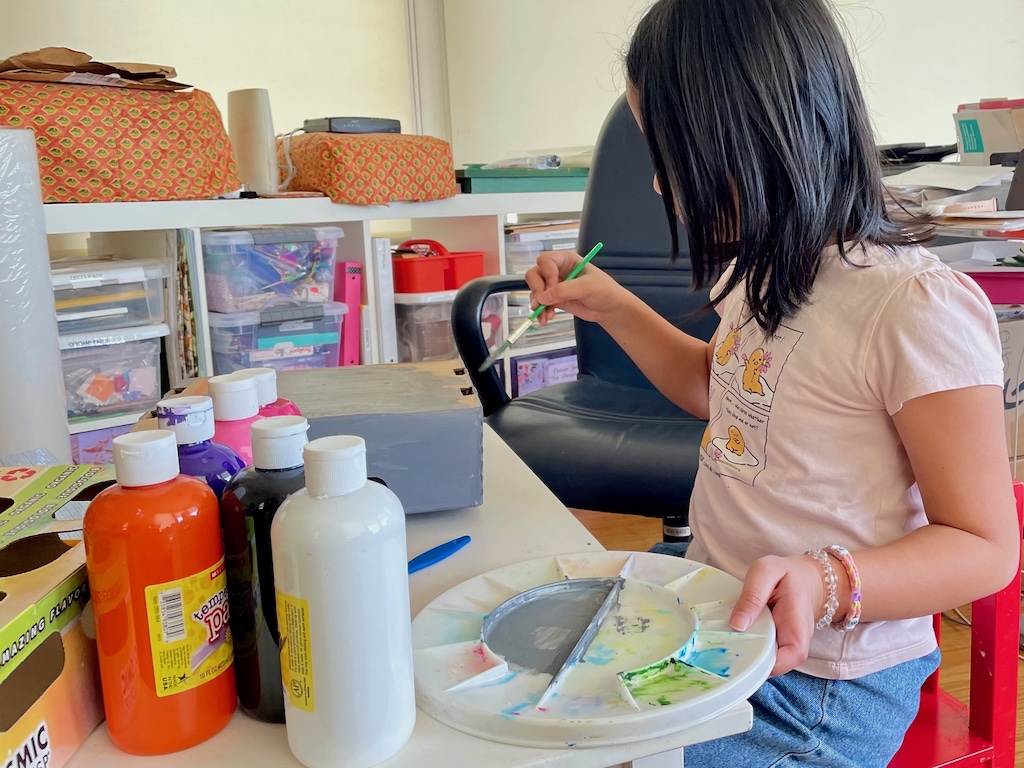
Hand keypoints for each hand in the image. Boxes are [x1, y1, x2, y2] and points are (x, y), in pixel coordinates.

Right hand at [524, 250, 632, 325]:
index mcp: (566, 259)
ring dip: (537, 304)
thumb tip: (541, 298)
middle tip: (542, 303)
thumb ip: (564, 290)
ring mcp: (554, 285)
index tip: (553, 288)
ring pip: (535, 291)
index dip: (546, 274)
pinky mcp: (554, 299)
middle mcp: (557, 270)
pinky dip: (541, 311)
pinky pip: (540, 303)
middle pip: (535, 274)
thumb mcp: (586, 287)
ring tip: (545, 317)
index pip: (545, 261)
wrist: (610, 309)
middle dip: (537, 290)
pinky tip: (546, 319)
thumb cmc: (604, 291)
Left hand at [729, 554, 824, 675]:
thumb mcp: (766, 571)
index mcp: (797, 621)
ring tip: (725, 650)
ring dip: (748, 658)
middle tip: (725, 655)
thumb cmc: (785, 573)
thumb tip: (737, 625)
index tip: (743, 657)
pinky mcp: (778, 642)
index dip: (771, 663)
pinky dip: (749, 650)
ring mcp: (788, 643)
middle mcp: (796, 638)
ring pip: (769, 661)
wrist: (802, 578)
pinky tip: (732, 643)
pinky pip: (764, 653)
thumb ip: (753, 595)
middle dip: (752, 664)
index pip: (793, 654)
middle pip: (778, 663)